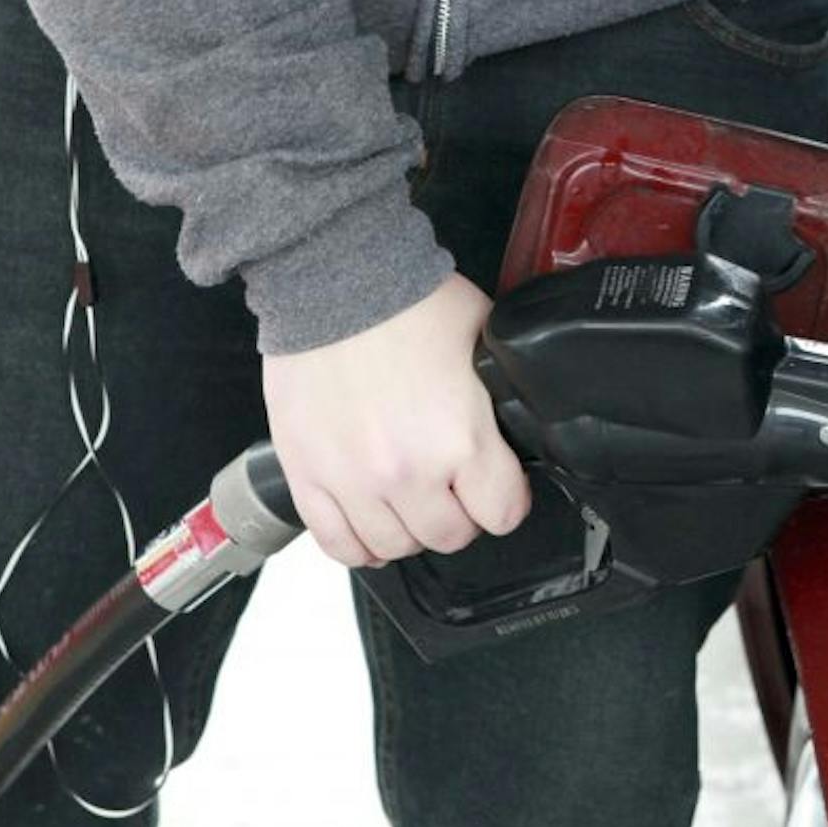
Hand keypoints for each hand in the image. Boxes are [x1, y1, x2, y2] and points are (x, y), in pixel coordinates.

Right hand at [263, 274, 531, 566]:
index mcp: (461, 439)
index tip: (499, 485)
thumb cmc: (408, 300)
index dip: (506, 498)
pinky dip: (360, 543)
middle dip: (460, 513)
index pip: (503, 513)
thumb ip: (503, 394)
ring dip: (409, 527)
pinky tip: (371, 521)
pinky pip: (338, 544)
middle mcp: (407, 471)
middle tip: (453, 484)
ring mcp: (352, 480)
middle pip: (450, 537)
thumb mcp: (485, 341)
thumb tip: (519, 419)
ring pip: (396, 547)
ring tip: (410, 496)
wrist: (333, 279)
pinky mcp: (308, 476)